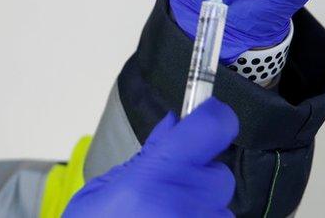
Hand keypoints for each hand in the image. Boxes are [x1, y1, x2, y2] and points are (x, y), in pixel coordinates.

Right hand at [63, 98, 237, 217]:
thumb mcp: (105, 188)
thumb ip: (147, 158)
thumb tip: (175, 125)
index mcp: (155, 177)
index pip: (213, 128)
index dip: (213, 117)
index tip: (207, 115)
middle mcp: (185, 204)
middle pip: (218, 175)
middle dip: (197, 178)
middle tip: (164, 190)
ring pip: (219, 208)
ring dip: (197, 209)